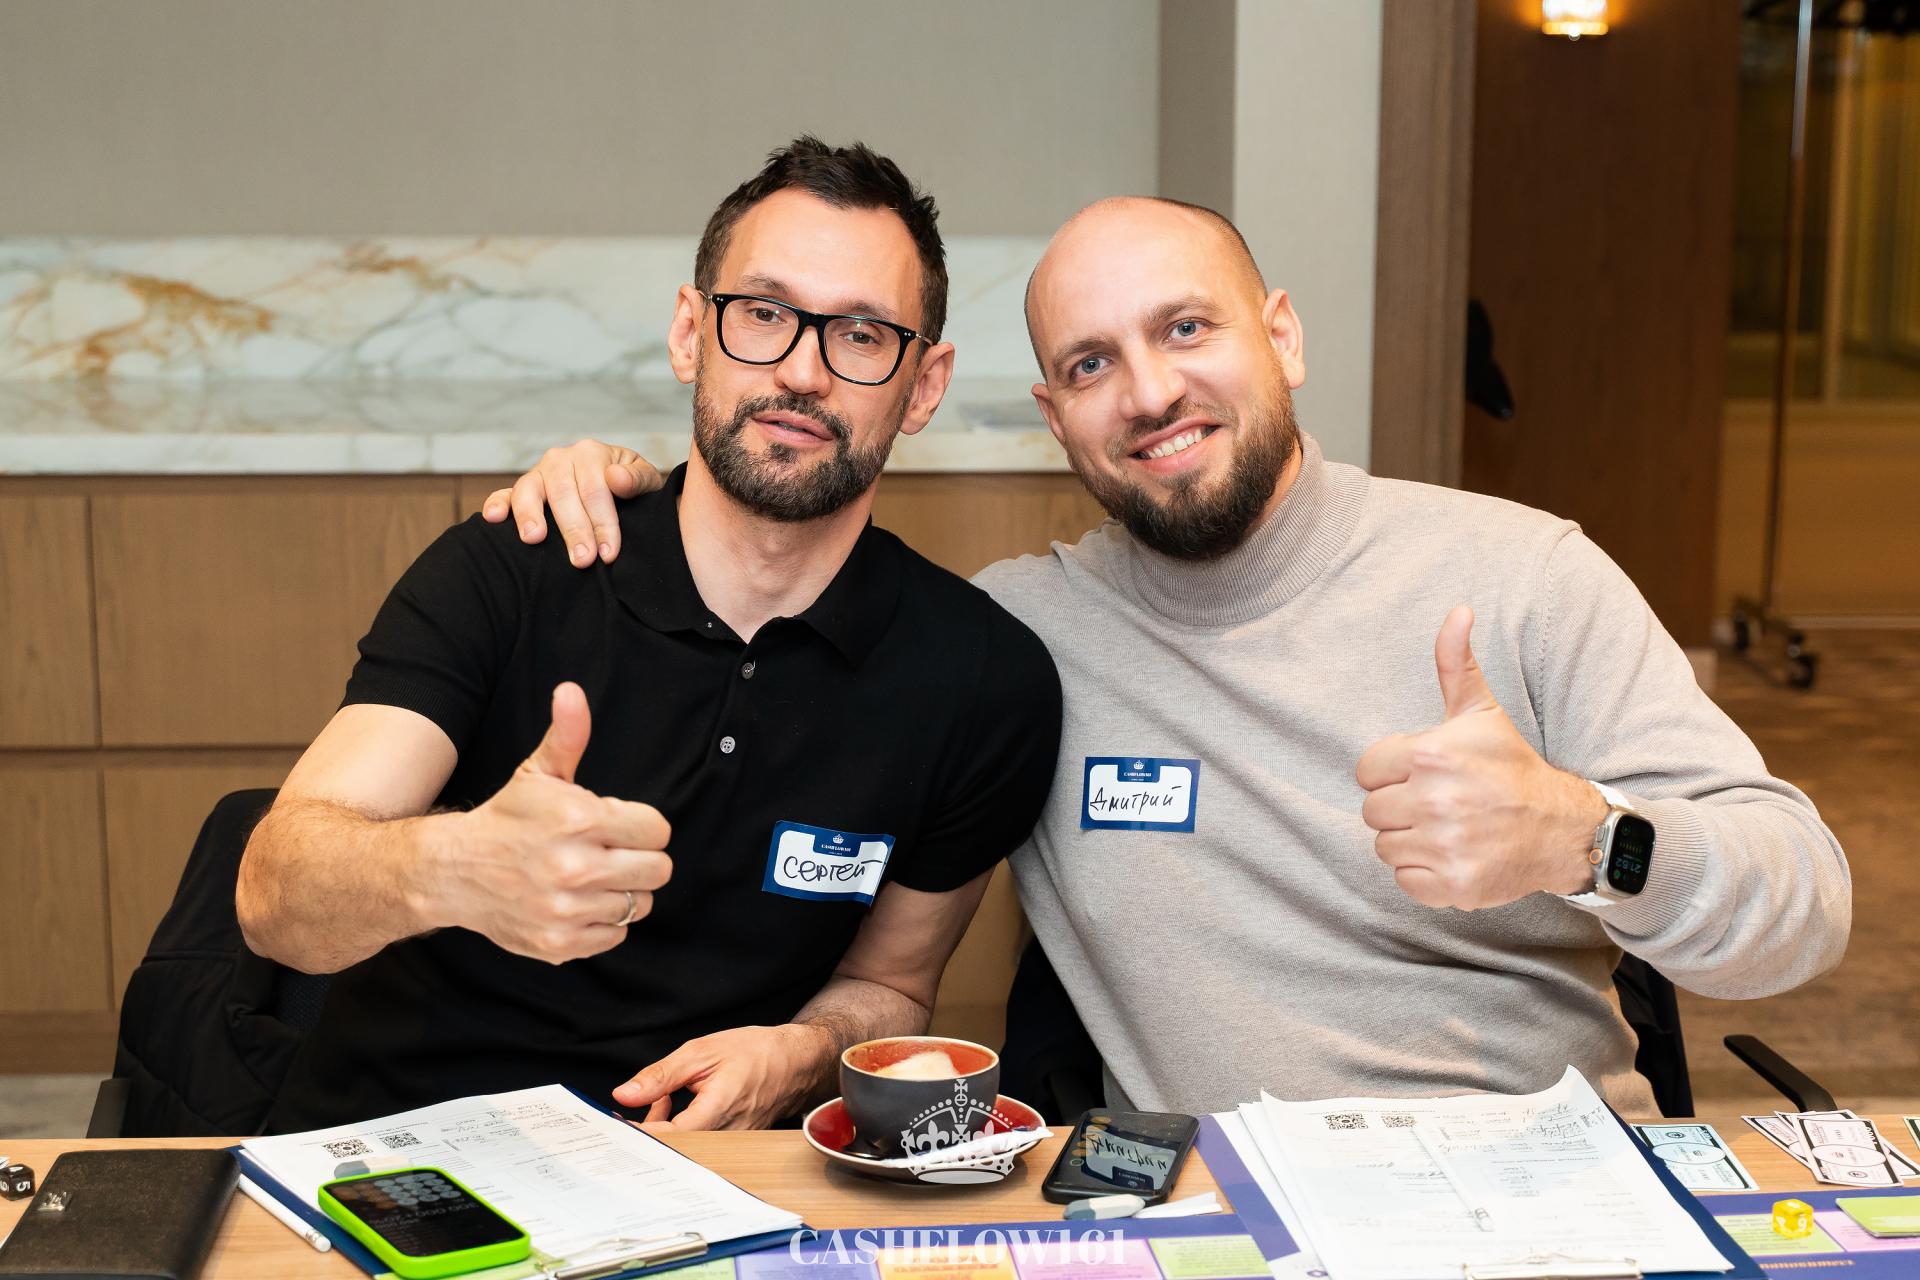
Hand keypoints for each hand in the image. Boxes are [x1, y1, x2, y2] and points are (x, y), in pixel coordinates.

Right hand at [435, 682, 672, 962]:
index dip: (640, 826)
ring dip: (621, 891)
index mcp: (579, 819)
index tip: (615, 825)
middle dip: (639, 858)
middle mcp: (575, 867)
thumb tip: (571, 692)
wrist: (454, 872)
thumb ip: (567, 735)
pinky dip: (602, 922)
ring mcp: (567, 909)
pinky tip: (577, 902)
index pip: (658, 831)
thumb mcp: (537, 773)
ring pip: (639, 904)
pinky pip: (615, 935)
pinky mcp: (560, 943)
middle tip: (609, 853)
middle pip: (658, 870)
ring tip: (590, 877)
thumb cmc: (507, 819)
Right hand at [479, 440, 663, 566]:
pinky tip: (493, 519)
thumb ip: (637, 478)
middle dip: (574, 530)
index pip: (596, 490)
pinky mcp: (521, 490)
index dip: (603, 523)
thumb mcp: (645, 481)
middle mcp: (561, 459)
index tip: (608, 553)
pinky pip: (504, 494)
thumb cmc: (631, 489)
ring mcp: (538, 473)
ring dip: (531, 516)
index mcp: (592, 454)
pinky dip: (496, 504)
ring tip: (534, 539)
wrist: (618, 488)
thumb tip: (616, 479)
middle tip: (582, 560)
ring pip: (530, 491)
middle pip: (564, 494)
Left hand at [612, 1025, 834, 1129]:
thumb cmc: (755, 1052)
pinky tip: (674, 1105)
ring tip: (660, 1099)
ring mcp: (731, 1142)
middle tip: (628, 1112)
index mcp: (717, 1109)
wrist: (797, 1061)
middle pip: (673, 1149)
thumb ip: (660, 1076)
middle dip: (645, 1132)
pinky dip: (679, 1128)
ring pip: (685, 1148)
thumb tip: (624, 1094)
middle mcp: (726, 1134)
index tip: (615, 1125)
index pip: (667, 1137)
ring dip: (662, 1128)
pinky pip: (698, 1144)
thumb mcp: (701, 1052)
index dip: (637, 1135)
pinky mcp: (732, 1143)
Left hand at [1355, 606, 1606, 909]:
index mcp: (1431, 755)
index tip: (1424, 775)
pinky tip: (1454, 854)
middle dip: (1400, 808)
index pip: (1367, 772)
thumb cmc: (1511, 767)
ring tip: (1448, 828)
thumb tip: (1459, 610)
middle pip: (1372, 812)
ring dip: (1411, 841)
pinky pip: (1405, 881)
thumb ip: (1456, 663)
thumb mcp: (1481, 712)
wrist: (1560, 828)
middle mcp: (1434, 801)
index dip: (1391, 774)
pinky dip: (1425, 874)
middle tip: (1440, 804)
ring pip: (1385, 848)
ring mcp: (1444, 845)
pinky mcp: (1452, 884)